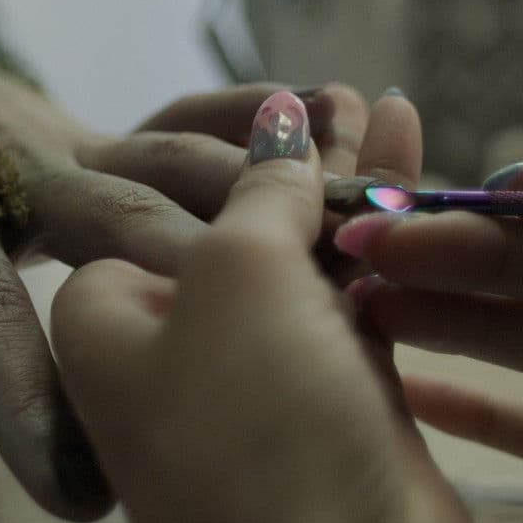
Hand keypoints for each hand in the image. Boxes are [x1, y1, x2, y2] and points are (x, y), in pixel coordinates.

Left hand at [0, 35, 365, 518]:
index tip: (71, 491)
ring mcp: (74, 141)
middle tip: (254, 362)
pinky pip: (186, 115)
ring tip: (336, 232)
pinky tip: (333, 119)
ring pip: (169, 160)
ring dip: (253, 193)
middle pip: (108, 221)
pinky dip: (257, 116)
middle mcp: (12, 169)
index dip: (23, 395)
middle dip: (183, 286)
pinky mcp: (114, 127)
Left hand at [53, 92, 474, 522]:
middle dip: (293, 159)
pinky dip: (382, 239)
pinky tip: (414, 174)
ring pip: (300, 256)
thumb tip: (279, 119)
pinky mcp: (331, 395)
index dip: (215, 154)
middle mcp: (174, 344)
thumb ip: (257, 191)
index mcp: (108, 317)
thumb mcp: (235, 277)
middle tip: (342, 97)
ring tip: (387, 109)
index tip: (283, 106)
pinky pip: (353, 296)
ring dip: (345, 187)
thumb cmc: (253, 425)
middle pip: (231, 222)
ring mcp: (256, 372)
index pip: (147, 205)